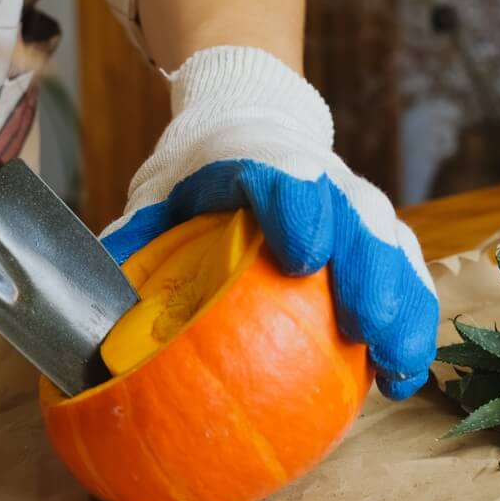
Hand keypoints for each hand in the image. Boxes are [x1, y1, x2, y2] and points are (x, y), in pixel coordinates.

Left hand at [100, 46, 439, 398]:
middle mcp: (319, 177)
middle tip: (364, 326)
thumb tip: (90, 308)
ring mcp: (355, 203)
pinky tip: (399, 377)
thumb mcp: (158, 193)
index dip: (296, 209)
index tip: (303, 256)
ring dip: (402, 304)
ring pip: (392, 245)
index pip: (282, 175)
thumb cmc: (198, 169)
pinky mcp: (377, 231)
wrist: (251, 124)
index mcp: (256, 159)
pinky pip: (405, 271)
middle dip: (366, 270)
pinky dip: (409, 319)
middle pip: (354, 216)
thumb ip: (134, 239)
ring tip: (397, 364)